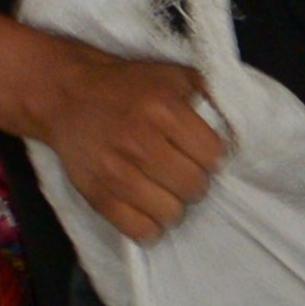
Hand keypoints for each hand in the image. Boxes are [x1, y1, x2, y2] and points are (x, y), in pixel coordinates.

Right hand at [40, 40, 232, 241]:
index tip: (199, 154)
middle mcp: (141, 143)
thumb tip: (238, 123)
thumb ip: (207, 92)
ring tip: (164, 191)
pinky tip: (148, 209)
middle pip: (194, 187)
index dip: (210, 157)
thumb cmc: (125, 86)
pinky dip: (151, 227)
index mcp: (163, 110)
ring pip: (171, 214)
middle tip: (181, 172)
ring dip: (174, 205)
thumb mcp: (170, 74)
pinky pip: (140, 231)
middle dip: (194, 182)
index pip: (213, 156)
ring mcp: (117, 174)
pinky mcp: (98, 196)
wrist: (66, 96)